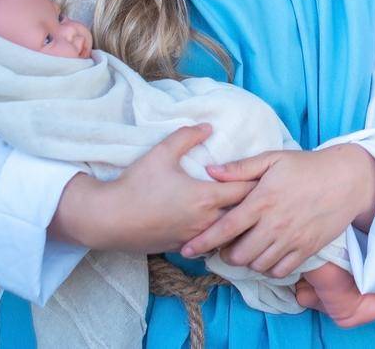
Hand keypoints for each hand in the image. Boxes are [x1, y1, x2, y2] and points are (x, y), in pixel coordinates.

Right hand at [49, 124, 255, 252]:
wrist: (108, 219)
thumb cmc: (136, 184)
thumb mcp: (161, 152)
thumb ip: (188, 136)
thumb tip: (209, 127)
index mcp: (206, 197)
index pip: (246, 190)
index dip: (257, 181)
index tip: (266, 174)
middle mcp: (205, 221)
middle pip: (244, 215)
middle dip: (254, 204)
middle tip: (262, 192)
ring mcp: (194, 238)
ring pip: (228, 233)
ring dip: (237, 222)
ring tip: (244, 210)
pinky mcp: (181, 248)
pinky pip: (209, 243)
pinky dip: (218, 235)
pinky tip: (218, 226)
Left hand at [183, 144, 374, 277]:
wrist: (347, 180)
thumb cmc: (307, 166)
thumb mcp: (273, 158)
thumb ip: (241, 167)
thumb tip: (210, 171)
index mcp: (263, 200)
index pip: (225, 227)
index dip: (203, 241)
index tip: (187, 249)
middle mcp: (275, 224)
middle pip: (239, 254)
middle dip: (225, 254)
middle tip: (224, 247)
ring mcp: (292, 239)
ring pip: (257, 265)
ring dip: (246, 261)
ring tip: (245, 250)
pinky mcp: (306, 250)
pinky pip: (280, 271)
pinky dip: (268, 268)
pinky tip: (266, 256)